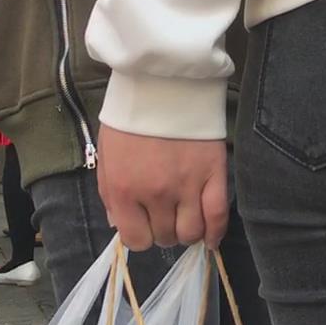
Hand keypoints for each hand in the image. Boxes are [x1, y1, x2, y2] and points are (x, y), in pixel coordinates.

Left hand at [96, 127, 229, 249]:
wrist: (162, 84)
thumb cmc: (130, 119)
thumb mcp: (107, 156)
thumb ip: (110, 194)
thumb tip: (119, 224)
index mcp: (124, 190)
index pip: (136, 239)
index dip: (140, 236)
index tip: (144, 225)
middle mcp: (155, 195)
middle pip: (165, 237)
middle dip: (163, 231)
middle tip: (164, 216)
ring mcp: (187, 187)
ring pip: (191, 232)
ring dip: (188, 232)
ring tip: (185, 219)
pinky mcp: (213, 176)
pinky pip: (218, 216)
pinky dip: (215, 233)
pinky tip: (211, 239)